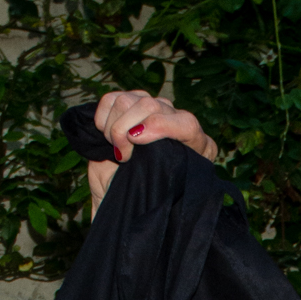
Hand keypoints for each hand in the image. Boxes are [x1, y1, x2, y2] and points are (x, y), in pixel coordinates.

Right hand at [86, 89, 218, 211]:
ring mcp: (153, 108)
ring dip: (113, 126)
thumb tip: (157, 163)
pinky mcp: (130, 103)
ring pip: (127, 100)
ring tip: (116, 148)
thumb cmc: (151, 200)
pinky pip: (110, 100)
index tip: (135, 140)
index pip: (186, 125)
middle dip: (126, 129)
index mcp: (198, 146)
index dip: (160, 127)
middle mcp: (177, 120)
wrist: (131, 195)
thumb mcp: (163, 198)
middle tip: (122, 155)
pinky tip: (106, 136)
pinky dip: (101, 117)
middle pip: (150, 106)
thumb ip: (166, 184)